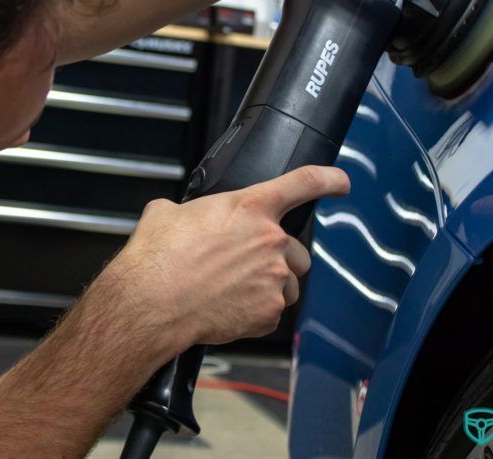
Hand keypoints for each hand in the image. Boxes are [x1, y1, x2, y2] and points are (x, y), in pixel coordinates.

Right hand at [105, 165, 349, 347]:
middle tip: (242, 265)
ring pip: (287, 283)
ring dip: (268, 286)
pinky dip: (254, 312)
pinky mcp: (268, 313)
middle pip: (295, 249)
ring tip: (231, 290)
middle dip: (276, 257)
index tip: (341, 181)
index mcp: (249, 207)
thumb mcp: (166, 213)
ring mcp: (274, 279)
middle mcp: (270, 241)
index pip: (303, 182)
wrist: (151, 303)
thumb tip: (183, 216)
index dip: (329, 179)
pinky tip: (226, 308)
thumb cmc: (157, 258)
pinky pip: (271, 312)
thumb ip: (189, 210)